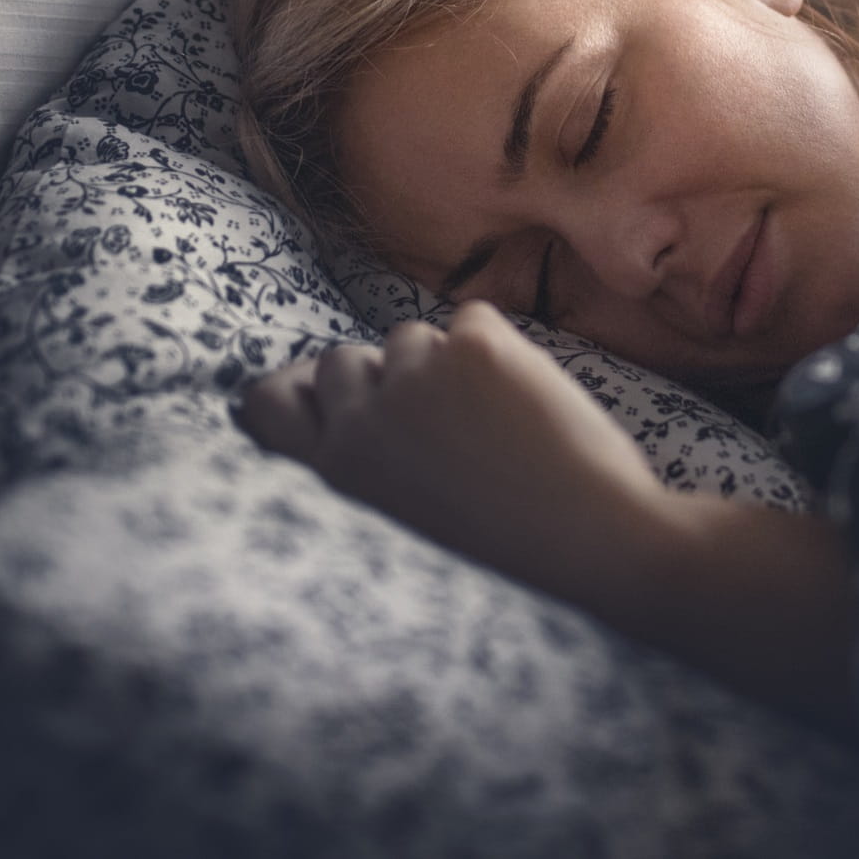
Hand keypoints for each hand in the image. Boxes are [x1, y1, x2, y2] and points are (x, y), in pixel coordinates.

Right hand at [239, 302, 669, 603]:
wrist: (591, 540)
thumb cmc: (502, 531)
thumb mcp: (400, 507)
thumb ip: (360, 448)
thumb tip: (329, 376)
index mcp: (338, 473)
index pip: (268, 403)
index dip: (298, 389)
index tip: (326, 395)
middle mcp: (362, 423)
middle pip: (342, 359)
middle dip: (386, 378)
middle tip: (445, 428)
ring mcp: (416, 379)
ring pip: (410, 337)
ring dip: (445, 364)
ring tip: (491, 429)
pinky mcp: (473, 348)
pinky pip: (471, 319)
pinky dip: (498, 348)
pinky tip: (525, 403)